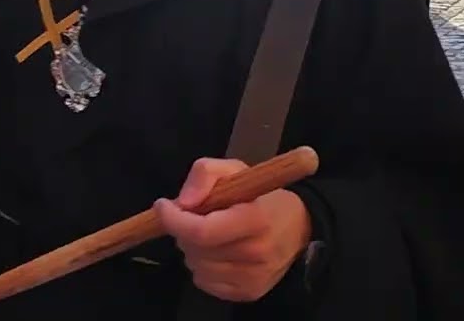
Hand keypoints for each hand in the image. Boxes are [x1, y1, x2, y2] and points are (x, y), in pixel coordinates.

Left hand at [155, 158, 311, 302]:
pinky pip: (205, 283)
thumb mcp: (236, 170)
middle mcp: (256, 253)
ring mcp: (253, 278)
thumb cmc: (262, 195)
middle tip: (195, 216)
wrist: (299, 226)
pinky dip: (203, 267)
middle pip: (195, 250)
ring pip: (196, 268)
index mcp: (255, 219)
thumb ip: (206, 173)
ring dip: (193, 250)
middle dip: (184, 231)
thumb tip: (183, 202)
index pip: (202, 231)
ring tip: (210, 235)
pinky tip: (217, 252)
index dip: (175, 220)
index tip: (164, 206)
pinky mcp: (249, 293)